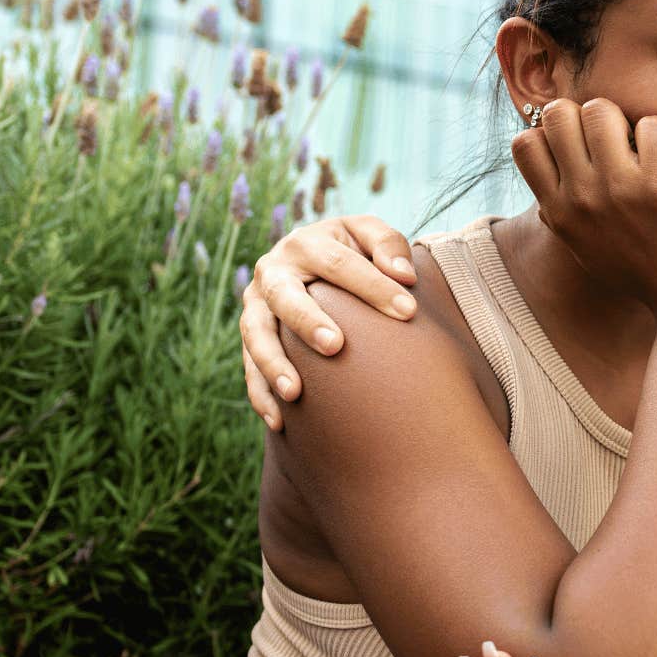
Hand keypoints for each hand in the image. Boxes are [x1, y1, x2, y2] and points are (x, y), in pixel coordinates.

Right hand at [240, 215, 418, 429]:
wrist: (314, 259)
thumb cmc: (353, 251)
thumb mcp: (370, 235)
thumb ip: (389, 245)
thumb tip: (404, 275)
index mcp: (306, 243)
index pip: (338, 264)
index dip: (373, 286)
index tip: (409, 312)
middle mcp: (273, 271)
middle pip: (285, 296)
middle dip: (307, 321)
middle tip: (335, 346)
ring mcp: (256, 305)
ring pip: (256, 334)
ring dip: (272, 363)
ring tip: (294, 392)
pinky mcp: (251, 335)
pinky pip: (248, 367)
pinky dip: (260, 394)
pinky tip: (279, 420)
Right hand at [514, 99, 656, 318]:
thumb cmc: (645, 274)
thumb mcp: (586, 251)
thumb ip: (563, 219)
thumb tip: (547, 194)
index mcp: (558, 213)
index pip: (524, 142)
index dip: (553, 133)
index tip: (582, 150)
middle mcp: (581, 199)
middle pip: (558, 113)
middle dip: (587, 115)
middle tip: (615, 140)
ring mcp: (620, 190)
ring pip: (601, 109)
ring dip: (626, 120)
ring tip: (643, 147)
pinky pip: (652, 125)